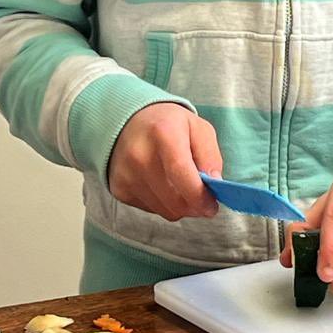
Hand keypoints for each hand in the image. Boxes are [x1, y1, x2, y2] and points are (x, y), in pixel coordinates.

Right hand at [108, 102, 222, 220]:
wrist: (128, 122)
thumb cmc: (169, 125)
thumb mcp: (198, 127)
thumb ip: (210, 155)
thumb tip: (214, 184)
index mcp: (164, 132)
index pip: (181, 173)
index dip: (199, 196)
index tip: (211, 206)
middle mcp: (139, 154)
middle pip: (174, 199)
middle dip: (194, 205)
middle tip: (203, 199)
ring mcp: (126, 174)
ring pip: (165, 210)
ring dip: (180, 205)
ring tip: (182, 185)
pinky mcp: (119, 188)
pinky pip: (151, 210)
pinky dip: (163, 203)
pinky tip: (162, 184)